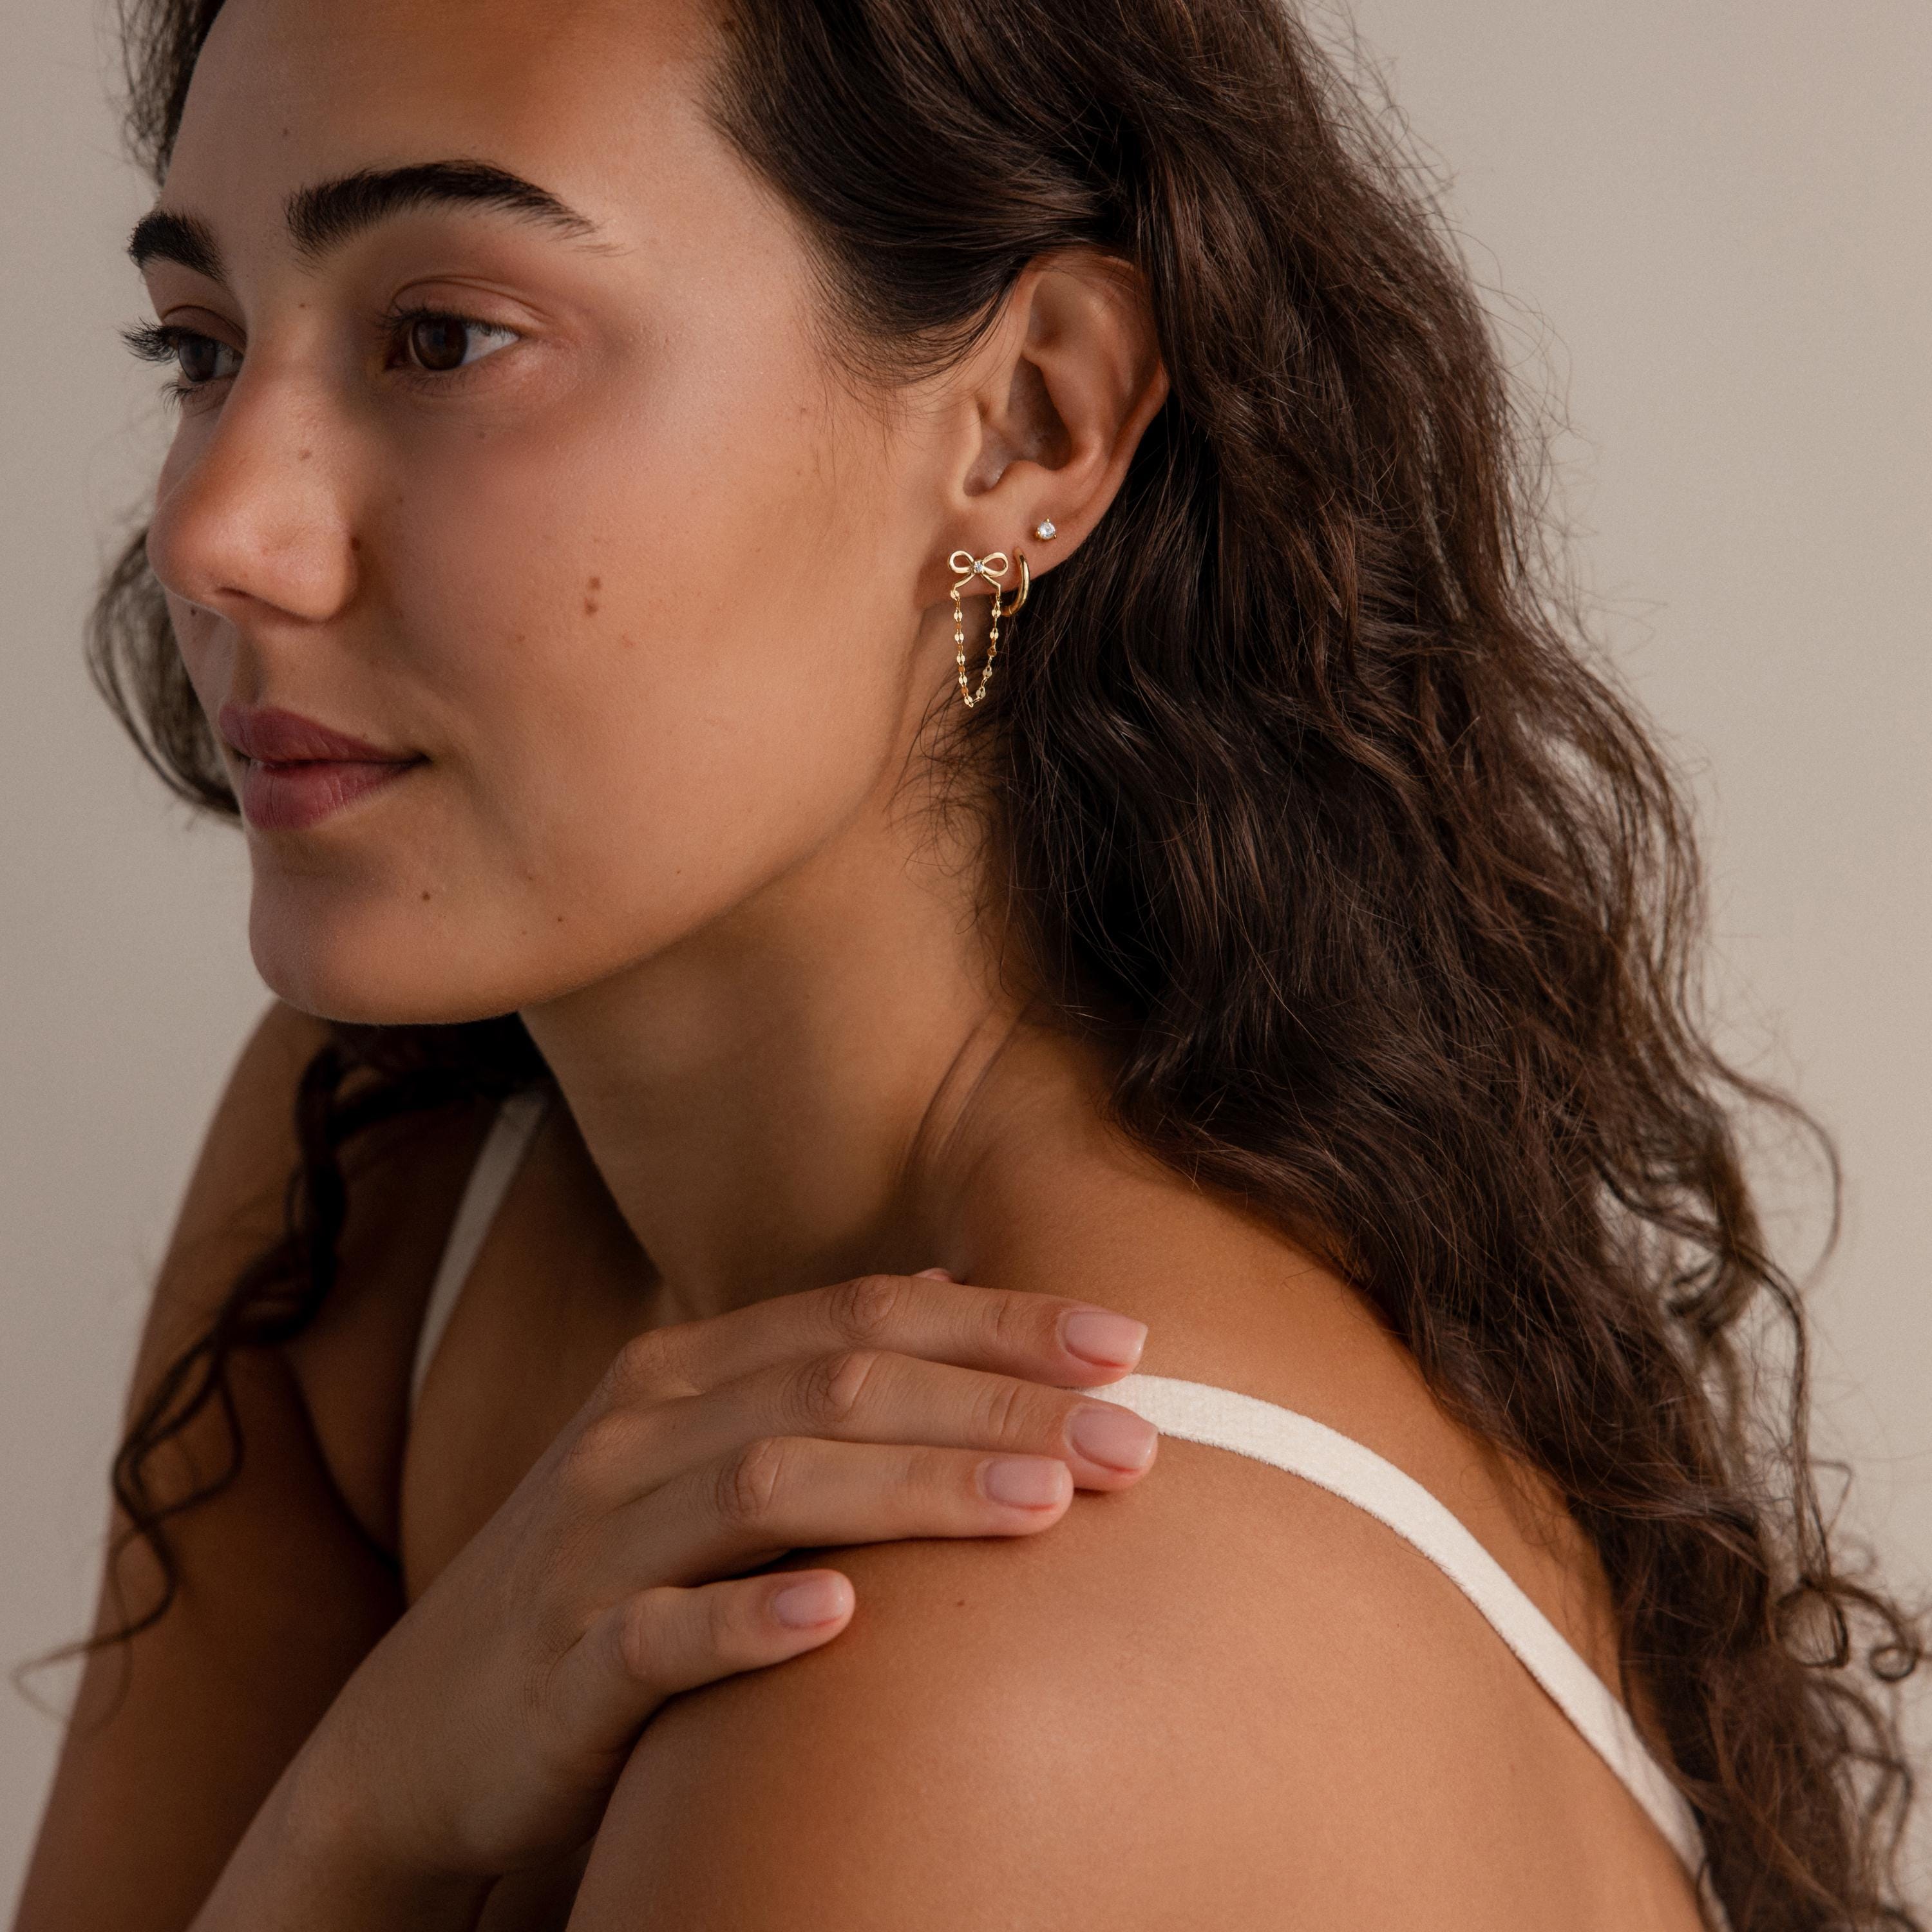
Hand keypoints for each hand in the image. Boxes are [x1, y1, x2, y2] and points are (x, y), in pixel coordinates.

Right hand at [307, 1269, 1155, 1881]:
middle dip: (993, 1401)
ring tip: (1043, 1501)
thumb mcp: (691, 1454)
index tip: (1124, 1342)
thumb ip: (808, 1371)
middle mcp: (634, 1435)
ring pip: (768, 1487)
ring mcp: (591, 1545)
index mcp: (678, 1373)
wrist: (420, 1731)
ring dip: (913, 1487)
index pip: (858, 1315)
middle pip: (833, 1385)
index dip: (994, 1320)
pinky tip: (843, 1615)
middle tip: (1132, 1438)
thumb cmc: (600, 1578)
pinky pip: (660, 1633)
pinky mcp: (563, 1666)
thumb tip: (947, 1288)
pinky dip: (750, 1619)